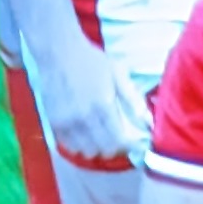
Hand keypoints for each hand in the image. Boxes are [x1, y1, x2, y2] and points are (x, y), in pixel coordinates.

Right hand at [23, 18, 149, 163]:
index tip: (134, 142)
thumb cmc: (91, 60)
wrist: (58, 52)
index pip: (119, 140)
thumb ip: (133, 99)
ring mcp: (67, 123)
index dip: (129, 145)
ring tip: (100, 136)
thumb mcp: (118, 74)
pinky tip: (84, 133)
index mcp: (103, 105)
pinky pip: (70, 146)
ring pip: (86, 151)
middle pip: (104, 149)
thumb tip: (148, 122)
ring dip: (97, 147)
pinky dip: (79, 144)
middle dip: (115, 147)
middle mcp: (84, 118)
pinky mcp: (54, 123)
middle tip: (118, 138)